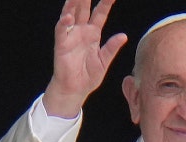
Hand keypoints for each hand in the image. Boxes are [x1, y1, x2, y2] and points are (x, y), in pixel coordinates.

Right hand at [43, 0, 127, 117]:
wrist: (76, 90)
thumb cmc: (89, 75)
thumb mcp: (104, 61)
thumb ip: (112, 47)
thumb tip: (124, 36)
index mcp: (93, 34)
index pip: (100, 14)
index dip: (105, 3)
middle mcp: (81, 31)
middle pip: (84, 9)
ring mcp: (71, 36)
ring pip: (71, 15)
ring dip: (73, 4)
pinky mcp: (61, 45)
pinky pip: (61, 31)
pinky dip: (64, 23)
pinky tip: (68, 16)